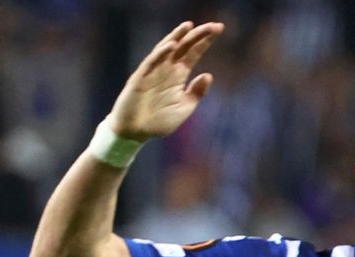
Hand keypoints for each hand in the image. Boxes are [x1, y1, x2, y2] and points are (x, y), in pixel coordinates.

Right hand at [108, 21, 223, 140]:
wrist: (135, 132)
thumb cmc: (159, 121)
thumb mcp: (184, 108)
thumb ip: (196, 93)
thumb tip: (208, 75)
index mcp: (178, 76)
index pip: (193, 53)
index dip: (205, 42)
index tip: (219, 29)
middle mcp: (167, 69)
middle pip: (183, 47)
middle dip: (198, 36)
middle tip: (214, 26)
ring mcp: (153, 71)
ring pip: (166, 49)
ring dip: (178, 37)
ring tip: (190, 26)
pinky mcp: (140, 77)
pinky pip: (151, 62)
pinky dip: (161, 53)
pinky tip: (172, 45)